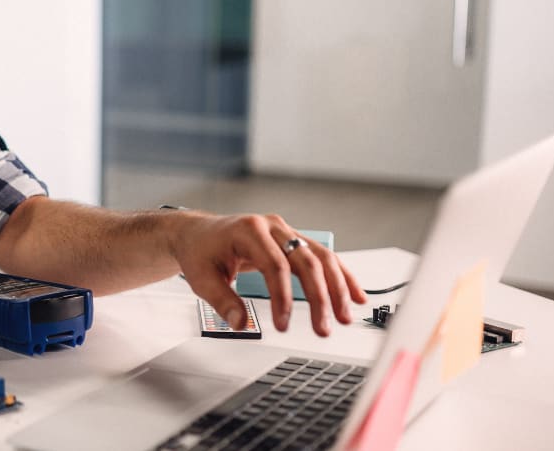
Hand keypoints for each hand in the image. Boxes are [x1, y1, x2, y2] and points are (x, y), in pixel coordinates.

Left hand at [172, 212, 366, 335]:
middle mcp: (272, 226)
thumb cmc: (201, 252)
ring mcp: (285, 231)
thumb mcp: (201, 278)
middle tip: (324, 327)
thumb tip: (241, 324)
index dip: (282, 297)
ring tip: (344, 316)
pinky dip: (340, 276)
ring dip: (337, 287)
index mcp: (249, 230)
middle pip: (306, 260)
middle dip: (319, 296)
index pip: (275, 265)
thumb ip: (222, 301)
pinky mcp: (293, 240)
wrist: (199, 233)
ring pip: (321, 256)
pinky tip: (355, 295)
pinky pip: (322, 257)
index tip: (282, 323)